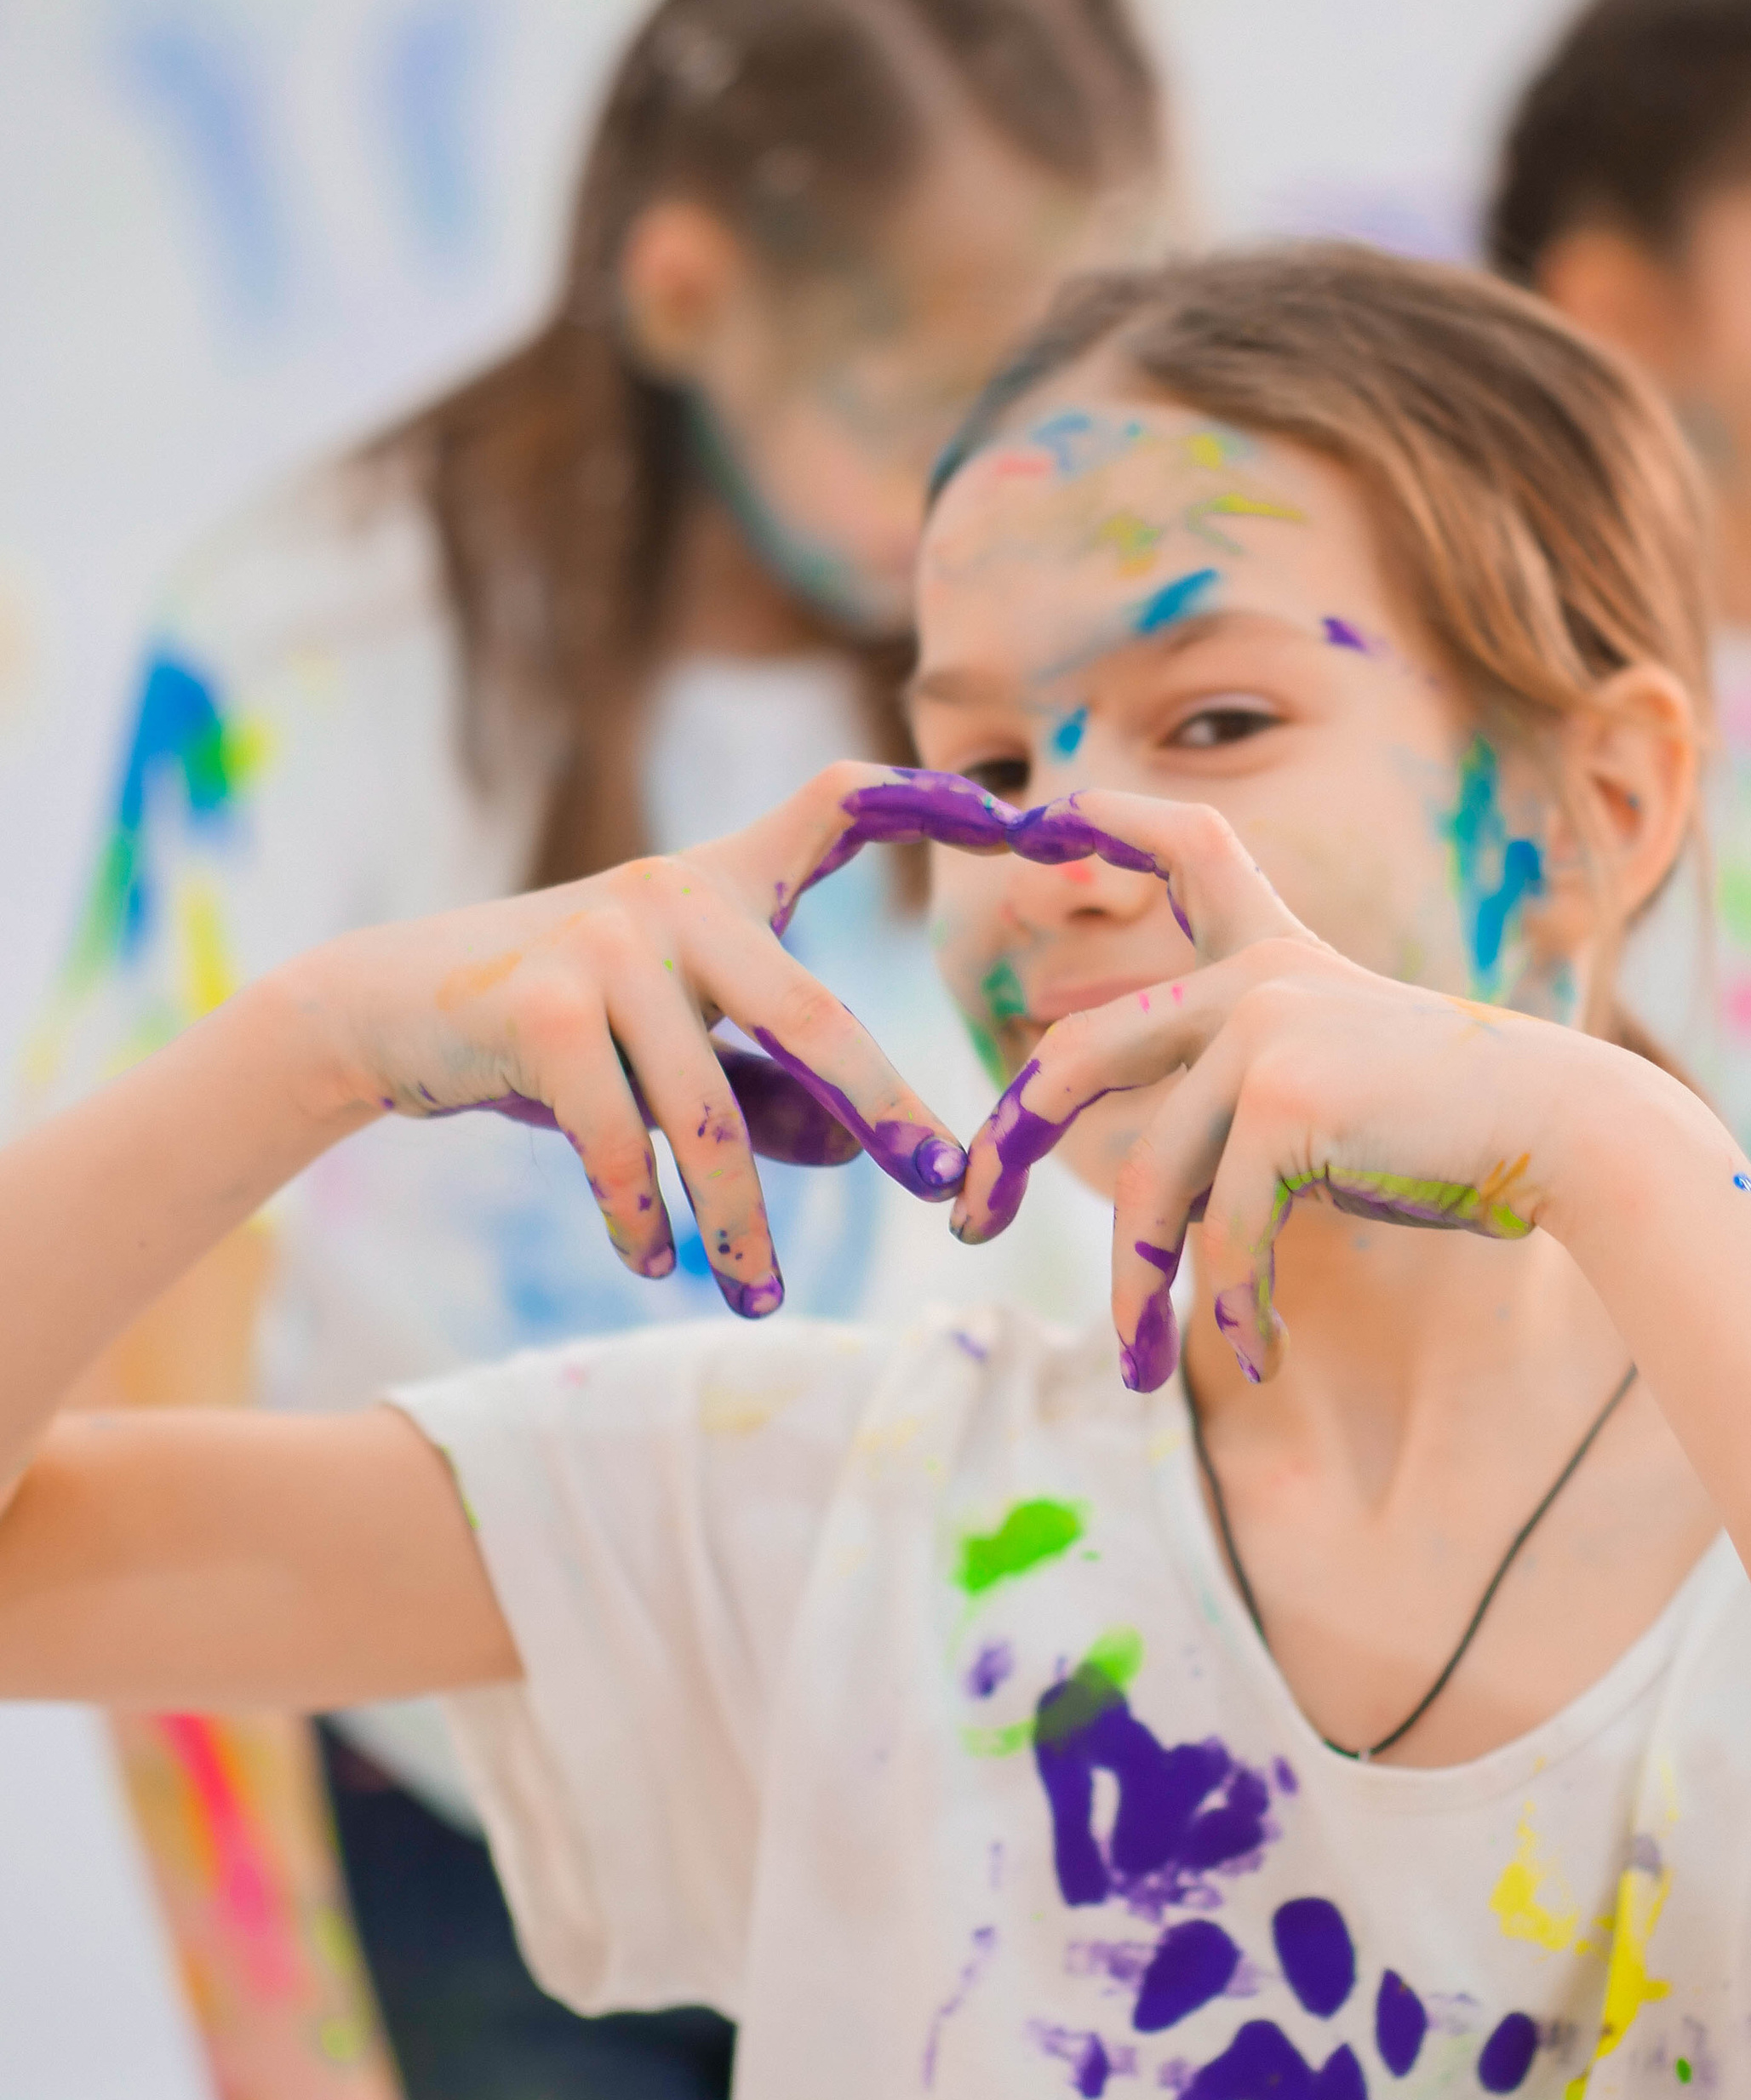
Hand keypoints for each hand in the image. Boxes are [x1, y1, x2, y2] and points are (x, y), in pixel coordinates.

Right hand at [296, 766, 1044, 1313]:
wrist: (384, 1007)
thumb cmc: (556, 1027)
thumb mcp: (672, 1048)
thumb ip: (769, 1089)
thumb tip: (858, 1148)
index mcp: (722, 885)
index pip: (836, 805)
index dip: (928, 802)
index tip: (1018, 818)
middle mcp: (674, 899)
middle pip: (812, 1017)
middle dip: (885, 1111)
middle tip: (942, 1184)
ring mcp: (606, 951)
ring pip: (710, 1115)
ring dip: (742, 1222)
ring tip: (761, 1297)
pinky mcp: (542, 1013)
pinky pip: (620, 1141)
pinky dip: (643, 1215)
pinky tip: (657, 1262)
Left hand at [946, 790, 1622, 1387]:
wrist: (1569, 1130)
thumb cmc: (1457, 1134)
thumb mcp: (1332, 1100)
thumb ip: (1238, 1115)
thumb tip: (1145, 1219)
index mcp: (1276, 959)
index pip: (1191, 848)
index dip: (1112, 819)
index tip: (1041, 812)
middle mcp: (1259, 980)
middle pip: (1081, 1054)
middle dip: (1008, 1143)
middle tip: (967, 1219)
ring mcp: (1267, 1031)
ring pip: (1149, 1181)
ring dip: (1138, 1285)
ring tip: (1136, 1361)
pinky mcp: (1288, 1100)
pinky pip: (1227, 1230)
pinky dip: (1233, 1306)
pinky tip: (1255, 1358)